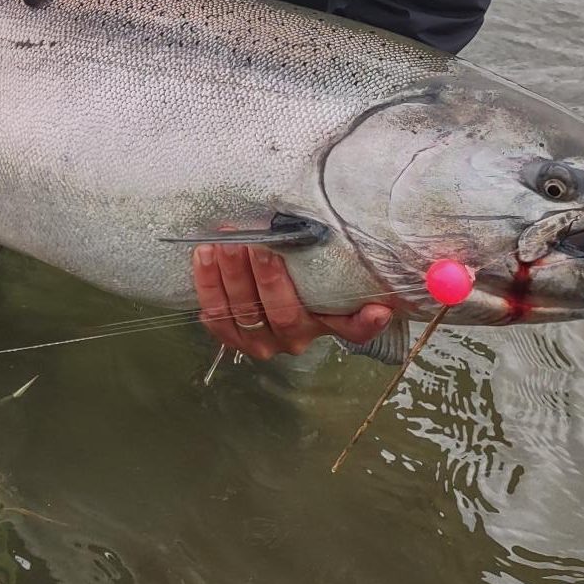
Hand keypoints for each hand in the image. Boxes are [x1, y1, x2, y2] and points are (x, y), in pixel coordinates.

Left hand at [194, 242, 394, 361]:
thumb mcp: (320, 275)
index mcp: (324, 325)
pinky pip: (214, 313)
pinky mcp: (229, 336)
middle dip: (267, 276)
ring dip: (230, 275)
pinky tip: (203, 255)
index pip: (350, 328)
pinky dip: (206, 283)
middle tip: (255, 242)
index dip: (364, 323)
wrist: (260, 299)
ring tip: (223, 242)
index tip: (378, 309)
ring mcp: (258, 341)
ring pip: (243, 312)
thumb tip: (379, 276)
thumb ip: (341, 270)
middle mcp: (293, 340)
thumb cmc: (298, 279)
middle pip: (282, 313)